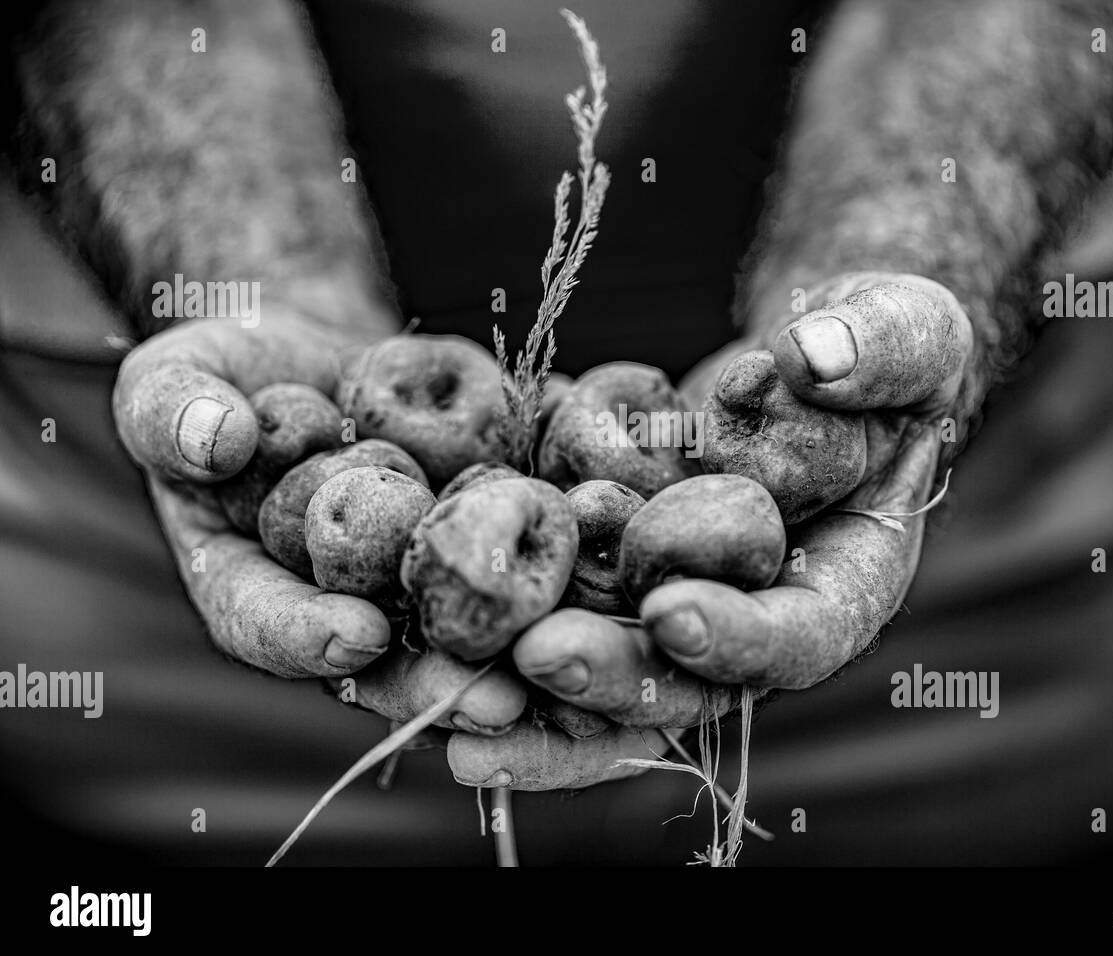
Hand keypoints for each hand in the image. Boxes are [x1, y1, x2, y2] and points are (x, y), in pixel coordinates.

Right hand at [112, 302, 529, 734]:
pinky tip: (616, 571)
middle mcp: (338, 600)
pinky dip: (571, 567)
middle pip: (388, 657)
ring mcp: (416, 578)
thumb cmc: (227, 373)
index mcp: (249, 582)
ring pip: (468, 629)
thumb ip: (171, 413)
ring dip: (521, 651)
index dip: (309, 636)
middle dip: (441, 679)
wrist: (312, 353)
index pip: (267, 623)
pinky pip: (528, 559)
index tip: (356, 636)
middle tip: (492, 699)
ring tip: (568, 661)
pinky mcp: (483, 539)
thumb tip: (214, 437)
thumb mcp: (176, 378)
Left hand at [445, 273, 976, 788]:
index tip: (671, 608)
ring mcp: (674, 602)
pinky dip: (494, 636)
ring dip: (532, 699)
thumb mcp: (909, 329)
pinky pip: (550, 614)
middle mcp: (753, 619)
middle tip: (536, 657)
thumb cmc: (878, 347)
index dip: (741, 635)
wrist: (814, 363)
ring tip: (455, 701)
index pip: (799, 635)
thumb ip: (881, 346)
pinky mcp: (608, 573)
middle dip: (613, 676)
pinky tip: (422, 643)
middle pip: (686, 683)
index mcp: (844, 584)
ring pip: (602, 676)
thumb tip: (812, 355)